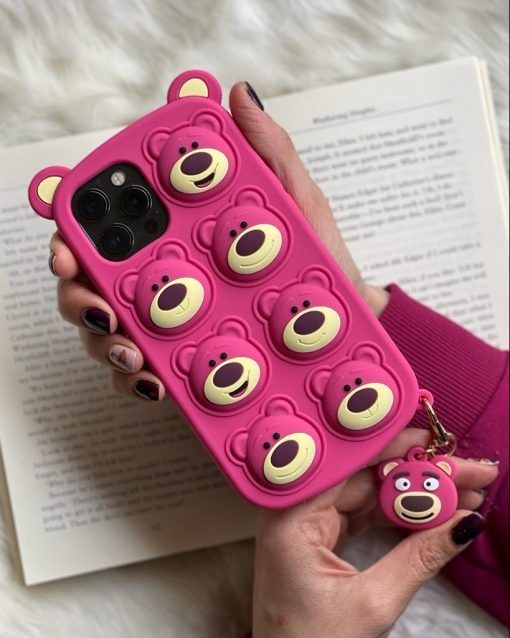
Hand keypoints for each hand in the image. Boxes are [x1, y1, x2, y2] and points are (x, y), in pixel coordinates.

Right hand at [50, 81, 387, 400]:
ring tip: (132, 349)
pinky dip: (135, 379)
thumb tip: (237, 97)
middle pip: (92, 280)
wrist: (341, 328)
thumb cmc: (320, 261)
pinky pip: (138, 376)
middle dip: (78, 293)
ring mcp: (166, 324)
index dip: (77, 229)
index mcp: (179, 235)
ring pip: (105, 331)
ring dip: (104, 341)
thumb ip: (266, 153)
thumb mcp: (297, 204)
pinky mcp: (180, 365)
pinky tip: (154, 381)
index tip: (69, 239)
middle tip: (99, 304)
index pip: (112, 226)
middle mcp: (162, 278)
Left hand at [252, 428, 497, 637]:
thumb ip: (419, 558)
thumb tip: (465, 523)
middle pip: (364, 477)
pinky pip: (362, 513)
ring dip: (413, 494)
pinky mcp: (320, 537)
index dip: (393, 448)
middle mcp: (293, 509)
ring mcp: (307, 522)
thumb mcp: (372, 603)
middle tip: (466, 472)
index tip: (434, 441)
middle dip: (417, 474)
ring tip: (461, 493)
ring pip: (367, 494)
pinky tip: (431, 511)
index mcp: (291, 515)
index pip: (348, 465)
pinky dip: (396, 514)